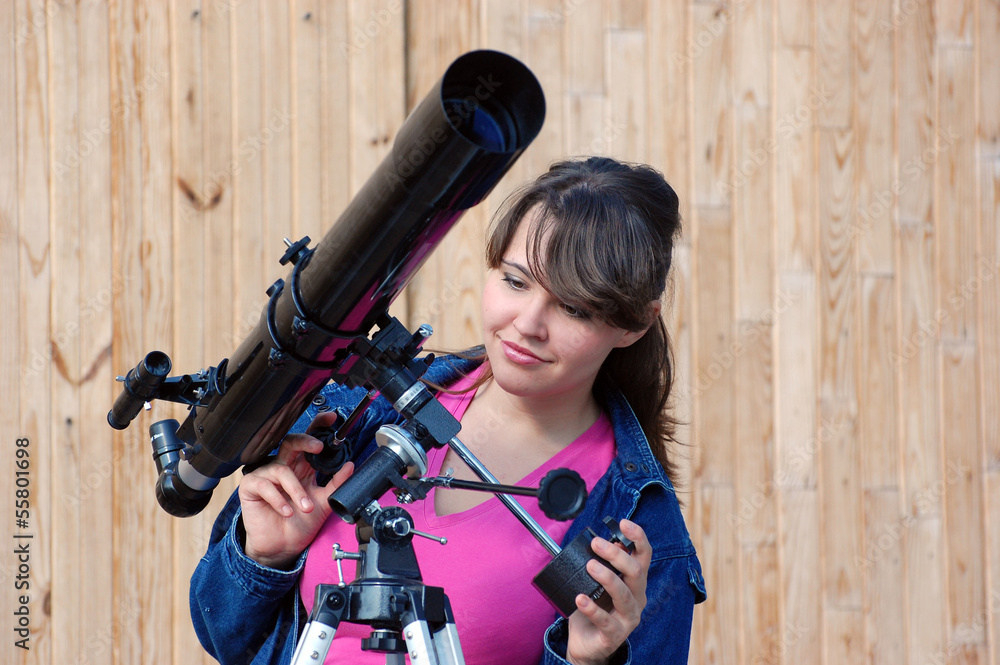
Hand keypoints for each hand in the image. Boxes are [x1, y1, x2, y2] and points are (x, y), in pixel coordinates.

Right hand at [239, 413, 353, 568]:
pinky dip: (278, 499)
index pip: (309, 442)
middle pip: (291, 443)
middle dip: (305, 441)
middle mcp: (284, 467)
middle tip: (318, 448)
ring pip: (281, 469)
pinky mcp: (250, 488)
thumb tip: (350, 465)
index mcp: (302, 468)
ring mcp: (266, 476)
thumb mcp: (324, 502)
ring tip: (305, 507)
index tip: (331, 419)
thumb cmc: (300, 523)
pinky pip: (263, 485)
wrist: (282, 548)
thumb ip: (336, 483)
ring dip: (296, 490)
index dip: (318, 427)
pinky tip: (286, 511)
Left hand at [566, 519, 650, 664]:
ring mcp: (628, 618)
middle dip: (617, 555)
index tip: (623, 523)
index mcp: (635, 582)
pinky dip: (592, 608)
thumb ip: (605, 563)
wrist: (587, 643)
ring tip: (590, 566)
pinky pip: (605, 621)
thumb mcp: (600, 582)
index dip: (638, 538)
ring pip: (624, 595)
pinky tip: (580, 599)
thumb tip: (607, 540)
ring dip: (607, 578)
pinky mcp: (614, 635)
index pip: (644, 556)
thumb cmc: (595, 607)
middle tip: (596, 543)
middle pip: (636, 572)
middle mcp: (637, 598)